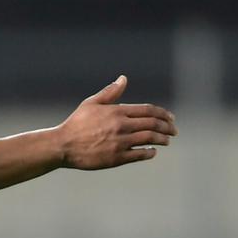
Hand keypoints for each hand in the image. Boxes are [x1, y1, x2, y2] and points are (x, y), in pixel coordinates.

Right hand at [57, 76, 177, 169]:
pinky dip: (149, 153)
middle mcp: (121, 126)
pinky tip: (153, 151)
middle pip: (153, 124)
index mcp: (117, 111)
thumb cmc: (76, 123)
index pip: (148, 110)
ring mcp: (120, 143)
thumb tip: (123, 79)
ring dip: (162, 139)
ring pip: (149, 139)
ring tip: (167, 140)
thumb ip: (110, 92)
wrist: (63, 145)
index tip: (171, 118)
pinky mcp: (116, 158)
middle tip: (174, 130)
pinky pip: (139, 154)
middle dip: (167, 127)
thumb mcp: (91, 103)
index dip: (163, 114)